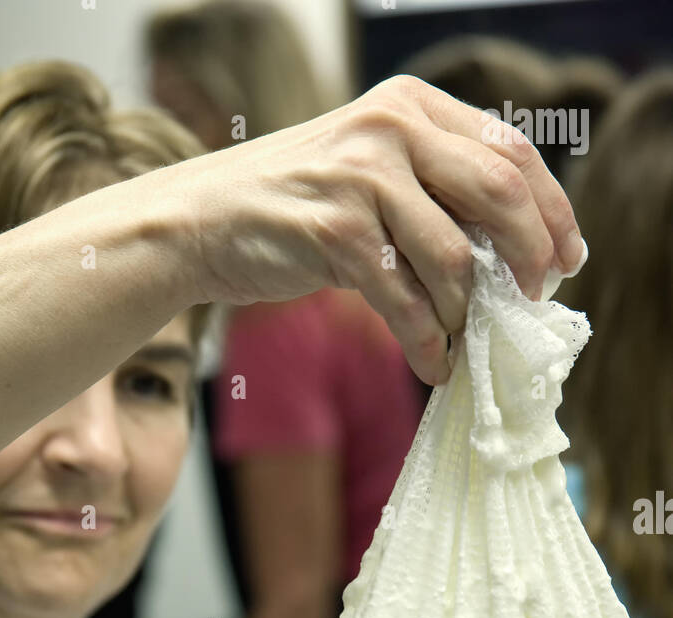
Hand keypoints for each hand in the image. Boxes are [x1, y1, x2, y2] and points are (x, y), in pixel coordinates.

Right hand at [173, 75, 583, 385]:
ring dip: (466, 314)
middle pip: (500, 194)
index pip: (512, 150)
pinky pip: (405, 299)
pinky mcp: (335, 230)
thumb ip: (433, 191)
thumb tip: (510, 252)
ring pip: (454, 257)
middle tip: (530, 304)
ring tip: (461, 343)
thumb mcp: (370, 172)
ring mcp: (363, 177)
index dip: (552, 211)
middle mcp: (392, 127)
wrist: (199, 220)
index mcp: (412, 105)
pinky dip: (426, 341)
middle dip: (529, 260)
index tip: (567, 261)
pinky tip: (431, 364)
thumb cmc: (290, 206)